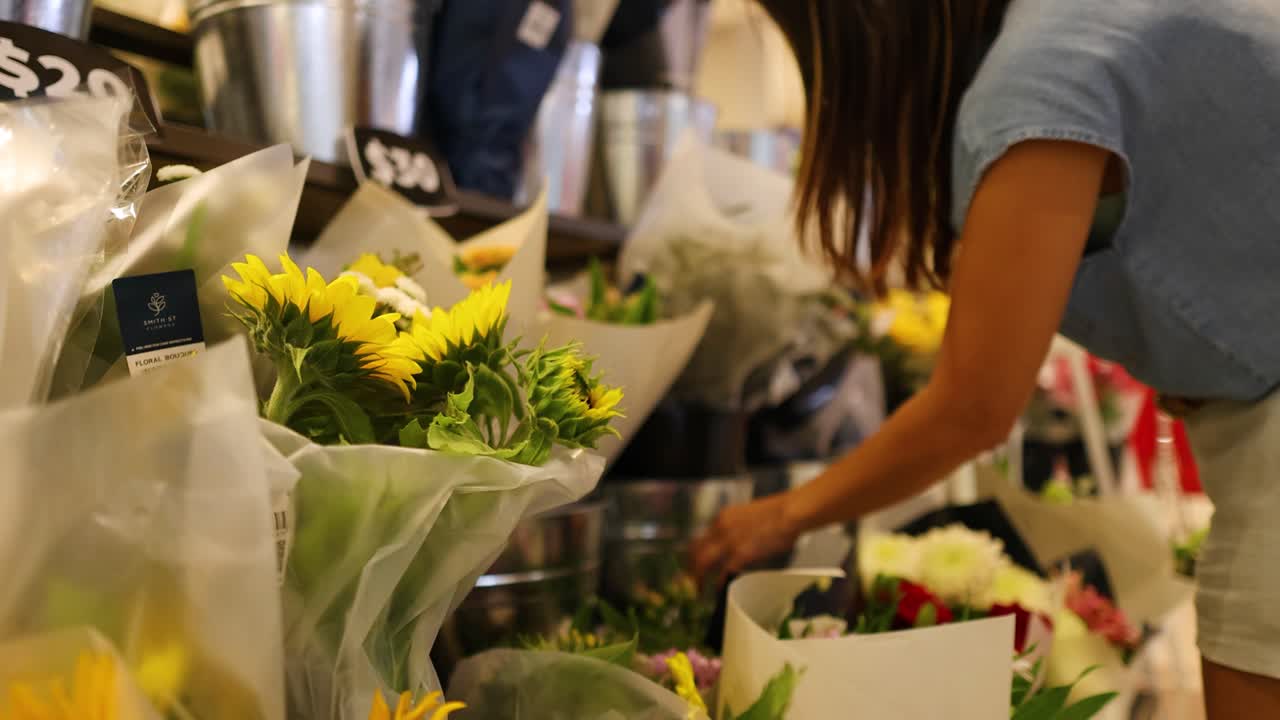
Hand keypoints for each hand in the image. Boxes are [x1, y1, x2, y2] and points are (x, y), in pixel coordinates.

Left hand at [688, 492, 803, 584]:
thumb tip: (734, 546)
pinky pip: (723, 572)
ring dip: (698, 579)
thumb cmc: (778, 514)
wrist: (791, 511)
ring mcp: (729, 540)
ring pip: (702, 562)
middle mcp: (720, 527)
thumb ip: (736, 530)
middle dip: (690, 569)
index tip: (694, 566)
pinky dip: (718, 583)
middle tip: (691, 583)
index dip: (694, 555)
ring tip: (699, 591)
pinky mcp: (741, 553)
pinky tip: (718, 590)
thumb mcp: (748, 517)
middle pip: (694, 551)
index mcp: (722, 517)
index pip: (699, 538)